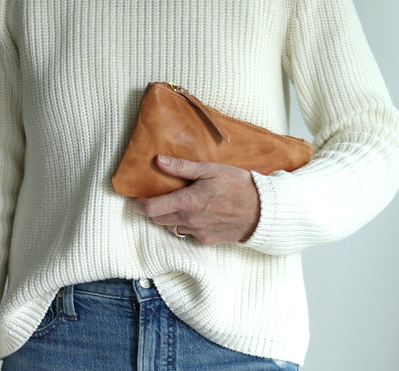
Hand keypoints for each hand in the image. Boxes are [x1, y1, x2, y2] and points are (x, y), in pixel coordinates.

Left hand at [129, 155, 260, 244]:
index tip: (133, 199)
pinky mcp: (208, 240)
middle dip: (152, 210)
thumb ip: (182, 167)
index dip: (138, 205)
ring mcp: (198, 233)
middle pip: (158, 220)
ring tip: (178, 204)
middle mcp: (190, 221)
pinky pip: (188, 234)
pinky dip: (186, 225)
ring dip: (169, 218)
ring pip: (173, 228)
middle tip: (155, 198)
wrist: (262, 210)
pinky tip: (196, 214)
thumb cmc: (238, 185)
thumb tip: (158, 161)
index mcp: (188, 202)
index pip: (151, 209)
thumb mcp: (210, 170)